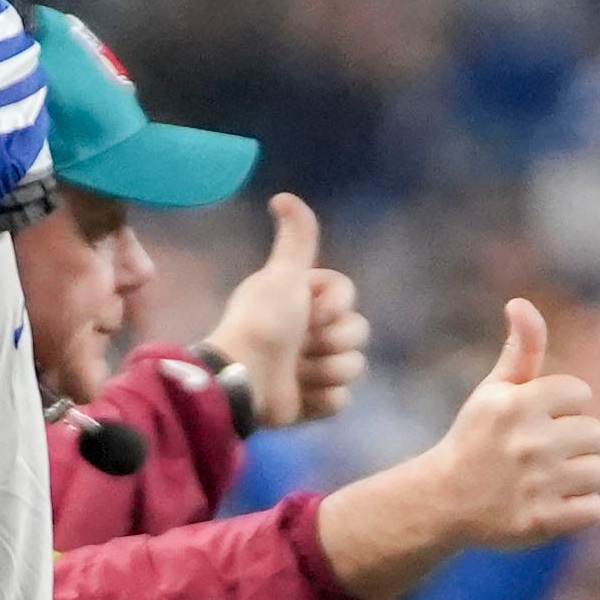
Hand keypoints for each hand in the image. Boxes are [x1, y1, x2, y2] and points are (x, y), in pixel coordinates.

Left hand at [207, 194, 364, 426]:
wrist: (241, 379)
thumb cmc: (261, 324)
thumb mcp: (283, 274)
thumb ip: (296, 238)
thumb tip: (282, 197)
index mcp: (303, 302)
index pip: (349, 297)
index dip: (336, 306)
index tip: (310, 313)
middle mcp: (308, 333)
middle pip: (358, 332)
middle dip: (332, 341)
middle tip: (300, 347)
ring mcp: (311, 369)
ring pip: (353, 367)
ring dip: (325, 371)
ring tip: (294, 373)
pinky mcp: (310, 403)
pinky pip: (341, 401)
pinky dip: (321, 400)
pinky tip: (297, 395)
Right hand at [426, 300, 599, 554]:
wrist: (438, 503)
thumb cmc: (474, 441)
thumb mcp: (493, 393)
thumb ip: (520, 349)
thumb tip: (520, 303)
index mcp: (516, 405)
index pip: (580, 395)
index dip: (561, 410)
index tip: (530, 425)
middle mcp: (526, 443)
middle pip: (596, 433)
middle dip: (572, 445)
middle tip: (534, 459)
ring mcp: (534, 485)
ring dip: (578, 479)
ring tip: (543, 483)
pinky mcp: (540, 522)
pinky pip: (595, 510)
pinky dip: (578, 512)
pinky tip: (548, 507)